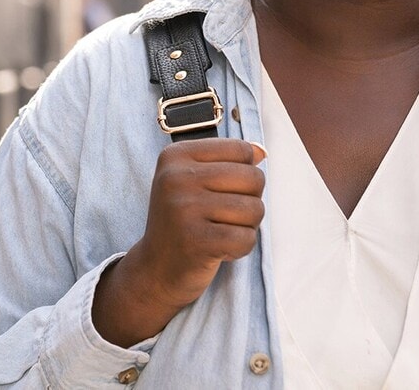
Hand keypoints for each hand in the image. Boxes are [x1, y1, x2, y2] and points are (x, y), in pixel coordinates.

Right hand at [92, 138, 265, 347]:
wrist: (155, 268)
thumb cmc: (184, 220)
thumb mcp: (195, 181)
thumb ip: (229, 162)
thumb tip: (262, 151)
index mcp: (175, 156)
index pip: (242, 150)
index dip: (245, 173)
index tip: (222, 191)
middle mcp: (176, 177)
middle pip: (254, 178)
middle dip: (250, 200)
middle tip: (225, 216)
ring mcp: (184, 209)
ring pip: (254, 209)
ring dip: (247, 226)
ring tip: (221, 231)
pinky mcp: (196, 241)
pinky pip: (246, 238)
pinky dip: (241, 248)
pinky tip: (219, 249)